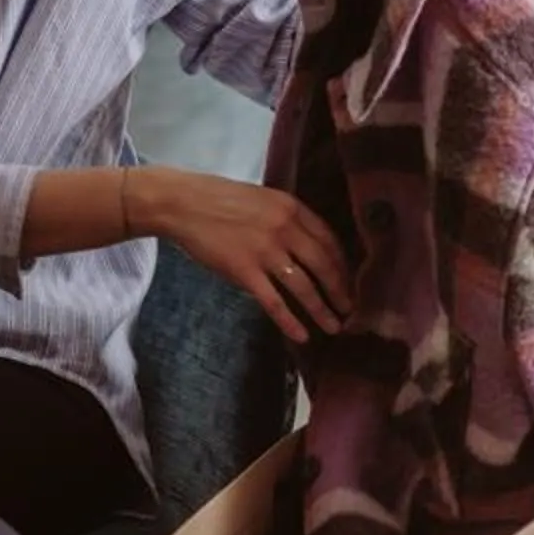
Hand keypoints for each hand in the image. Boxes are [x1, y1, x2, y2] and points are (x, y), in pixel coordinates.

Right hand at [128, 167, 351, 344]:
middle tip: (351, 311)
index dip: (343, 265)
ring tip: (334, 327)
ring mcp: (265, 251)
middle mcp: (285, 228)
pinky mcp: (244, 271)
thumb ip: (286, 219)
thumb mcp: (262, 199)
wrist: (182, 204)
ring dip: (322, 310)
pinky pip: (274, 302)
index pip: (329, 240)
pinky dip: (290, 321)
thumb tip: (308, 246)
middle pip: (324, 265)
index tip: (350, 282)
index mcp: (291, 208)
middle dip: (340, 291)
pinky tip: (301, 335)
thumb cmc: (219, 200)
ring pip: (304, 287)